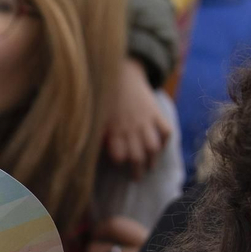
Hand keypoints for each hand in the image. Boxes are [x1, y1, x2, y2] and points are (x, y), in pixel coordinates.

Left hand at [102, 57, 172, 179]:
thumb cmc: (105, 98)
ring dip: (153, 160)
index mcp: (113, 130)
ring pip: (153, 147)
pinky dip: (165, 140)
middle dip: (137, 171)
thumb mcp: (96, 117)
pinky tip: (161, 146)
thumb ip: (94, 135)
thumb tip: (84, 153)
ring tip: (150, 167)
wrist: (122, 73)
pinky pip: (166, 130)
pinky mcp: (156, 112)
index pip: (119, 155)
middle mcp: (130, 128)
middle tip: (136, 178)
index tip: (119, 167)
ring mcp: (145, 120)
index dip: (119, 163)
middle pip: (137, 156)